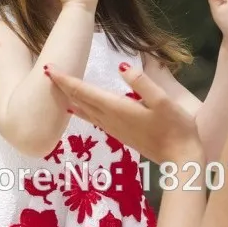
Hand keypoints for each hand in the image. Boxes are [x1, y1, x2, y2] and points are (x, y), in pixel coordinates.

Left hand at [45, 63, 202, 165]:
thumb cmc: (176, 128)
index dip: (66, 80)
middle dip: (63, 86)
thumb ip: (142, 83)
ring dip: (70, 97)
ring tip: (58, 87)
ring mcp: (113, 129)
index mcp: (117, 108)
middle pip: (79, 100)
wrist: (180, 159)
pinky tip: (78, 108)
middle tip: (47, 72)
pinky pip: (92, 118)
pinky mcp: (120, 134)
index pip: (84, 91)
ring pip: (84, 111)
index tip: (49, 68)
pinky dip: (81, 109)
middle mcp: (110, 119)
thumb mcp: (163, 101)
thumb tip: (121, 67)